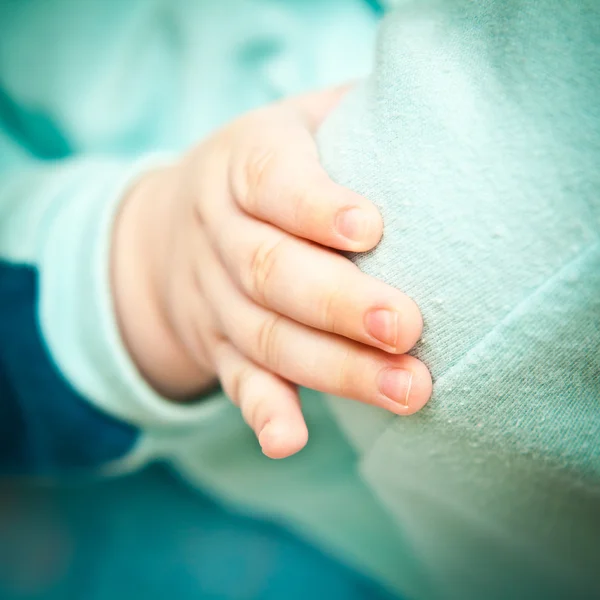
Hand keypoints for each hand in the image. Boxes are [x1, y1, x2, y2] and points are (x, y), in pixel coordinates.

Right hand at [112, 86, 432, 458]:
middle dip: (340, 304)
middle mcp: (220, 233)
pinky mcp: (218, 345)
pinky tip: (289, 441)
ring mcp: (214, 297)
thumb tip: (440, 117)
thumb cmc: (263, 170)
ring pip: (268, 336)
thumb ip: (351, 119)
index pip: (271, 179)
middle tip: (407, 328)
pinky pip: (237, 381)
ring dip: (333, 369)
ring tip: (404, 390)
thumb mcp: (293, 126)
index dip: (314, 204)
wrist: (169, 229)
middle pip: (272, 272)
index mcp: (240, 164)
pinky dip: (264, 412)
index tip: (370, 227)